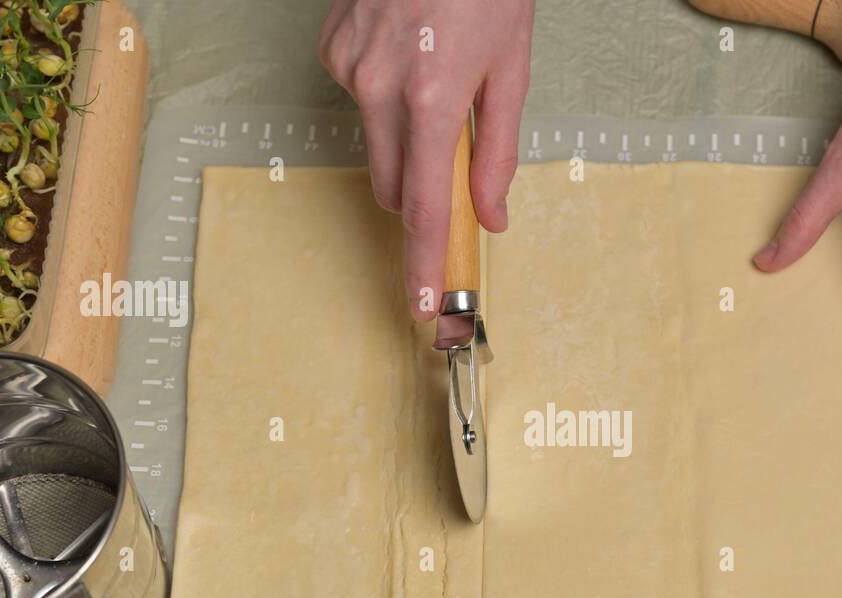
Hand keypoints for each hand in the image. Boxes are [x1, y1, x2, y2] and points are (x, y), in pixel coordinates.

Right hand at [319, 0, 533, 319]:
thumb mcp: (510, 69)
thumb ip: (497, 152)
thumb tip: (492, 216)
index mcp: (431, 100)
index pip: (422, 208)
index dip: (424, 263)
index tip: (422, 305)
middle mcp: (379, 88)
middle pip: (391, 187)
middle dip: (419, 196)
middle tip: (453, 168)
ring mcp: (348, 67)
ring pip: (376, 145)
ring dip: (406, 139)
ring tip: (436, 80)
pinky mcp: (331, 49)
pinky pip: (359, 101)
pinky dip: (385, 97)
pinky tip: (408, 54)